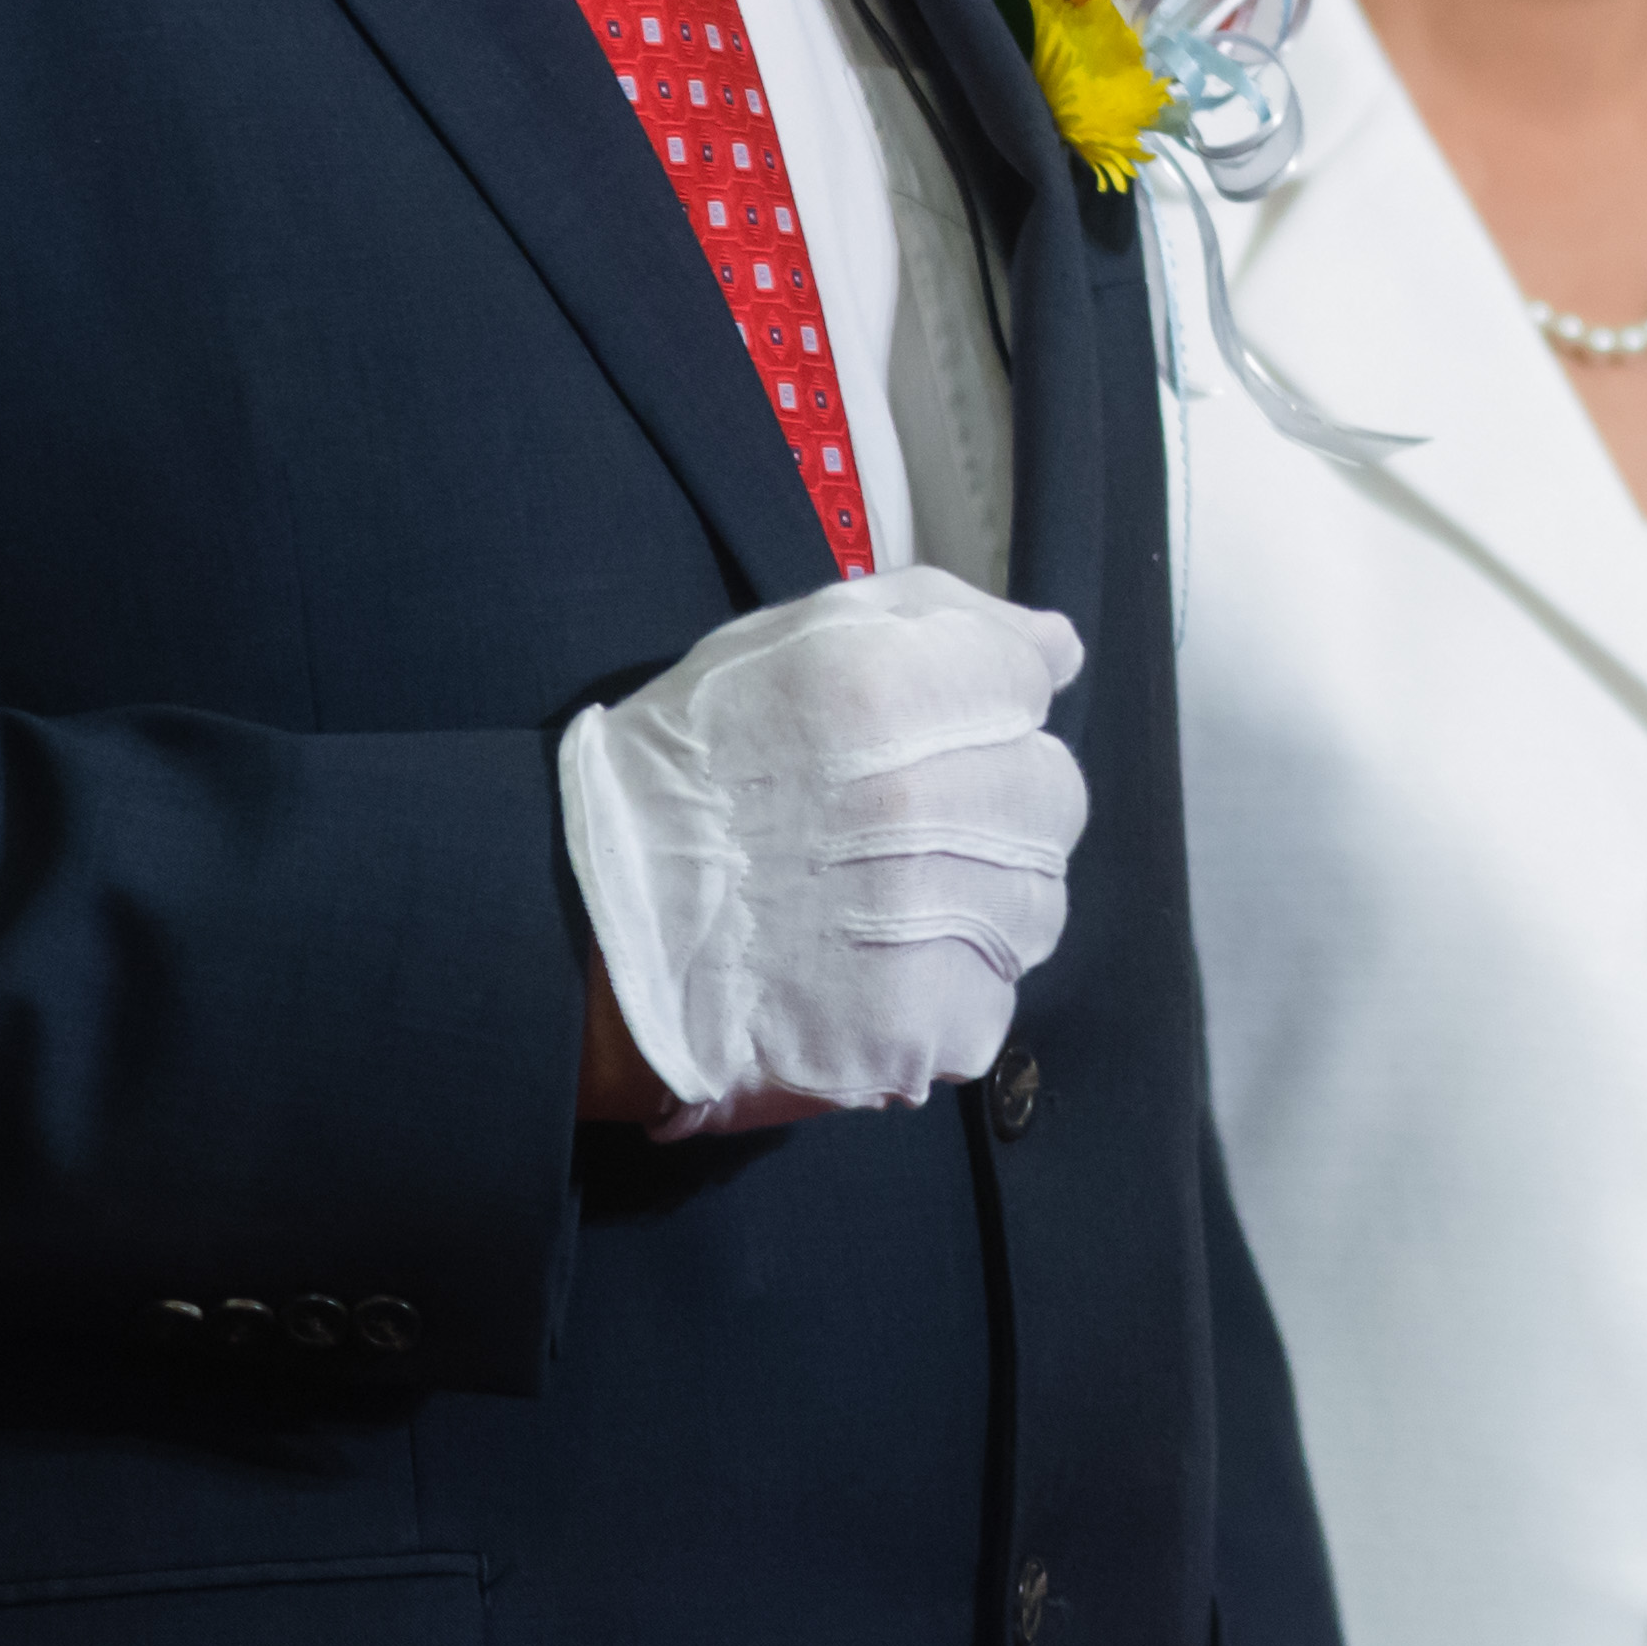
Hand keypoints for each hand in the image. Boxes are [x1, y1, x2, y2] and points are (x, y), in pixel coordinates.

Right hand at [558, 567, 1086, 1134]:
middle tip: (901, 831)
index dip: (982, 707)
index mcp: (893, 689)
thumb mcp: (791, 643)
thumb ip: (940, 619)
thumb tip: (1055, 651)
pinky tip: (869, 971)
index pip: (1027, 681)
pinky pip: (993, 1001)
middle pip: (1052, 795)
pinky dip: (945, 994)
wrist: (590, 935)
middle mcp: (930, 799)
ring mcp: (939, 921)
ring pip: (1038, 904)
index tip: (928, 738)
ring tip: (881, 906)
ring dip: (981, 902)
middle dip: (995, 804)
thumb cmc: (689, 777)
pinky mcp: (932, 1026)